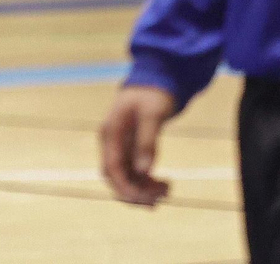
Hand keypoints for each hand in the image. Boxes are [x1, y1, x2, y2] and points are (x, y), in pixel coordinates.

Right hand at [100, 84, 176, 206]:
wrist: (154, 81)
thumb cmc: (152, 94)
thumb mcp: (152, 115)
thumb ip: (147, 141)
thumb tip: (144, 171)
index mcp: (111, 133)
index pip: (111, 169)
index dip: (126, 187)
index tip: (148, 198)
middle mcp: (111, 143)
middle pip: (116, 178)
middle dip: (136, 193)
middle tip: (161, 197)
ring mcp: (120, 147)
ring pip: (125, 178)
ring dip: (144, 190)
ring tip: (168, 189)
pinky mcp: (130, 149)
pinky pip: (134, 173)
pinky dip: (147, 183)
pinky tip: (164, 184)